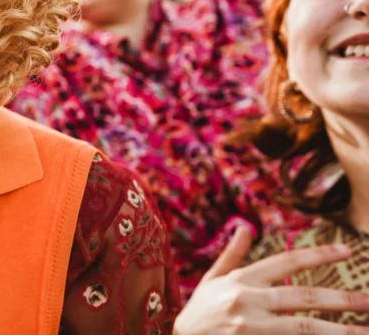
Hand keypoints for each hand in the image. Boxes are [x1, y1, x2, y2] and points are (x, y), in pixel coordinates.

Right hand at [174, 227, 368, 333]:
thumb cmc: (199, 313)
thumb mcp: (211, 280)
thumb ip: (232, 255)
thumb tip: (245, 227)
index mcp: (239, 280)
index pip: (285, 262)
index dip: (317, 255)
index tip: (347, 252)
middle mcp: (246, 302)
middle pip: (303, 298)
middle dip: (342, 300)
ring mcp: (250, 329)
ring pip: (304, 328)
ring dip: (340, 331)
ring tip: (366, 332)